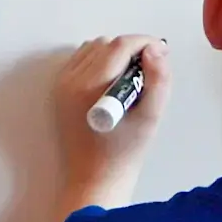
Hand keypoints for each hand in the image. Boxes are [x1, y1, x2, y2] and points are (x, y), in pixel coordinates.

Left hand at [53, 34, 165, 210]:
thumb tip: (156, 49)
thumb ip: (158, 80)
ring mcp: (61, 85)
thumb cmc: (124, 153)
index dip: (144, 43)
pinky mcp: (59, 91)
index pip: (119, 46)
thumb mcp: (150, 117)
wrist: (94, 179)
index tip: (161, 52)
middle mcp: (70, 81)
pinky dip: (99, 63)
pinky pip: (81, 62)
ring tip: (131, 80)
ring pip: (92, 49)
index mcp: (90, 86)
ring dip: (114, 55)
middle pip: (106, 44)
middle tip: (148, 72)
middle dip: (130, 50)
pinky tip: (113, 83)